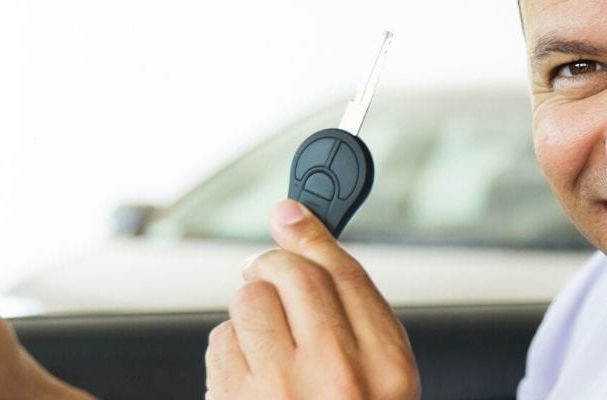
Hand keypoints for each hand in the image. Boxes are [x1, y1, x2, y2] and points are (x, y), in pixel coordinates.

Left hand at [206, 200, 418, 398]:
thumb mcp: (380, 378)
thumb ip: (356, 310)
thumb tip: (300, 228)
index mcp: (386, 365)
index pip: (346, 273)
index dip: (312, 234)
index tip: (289, 213)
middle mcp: (337, 373)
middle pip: (296, 275)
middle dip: (273, 266)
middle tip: (266, 273)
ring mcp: (282, 387)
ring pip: (250, 300)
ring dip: (251, 313)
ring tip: (267, 346)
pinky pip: (220, 341)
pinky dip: (230, 352)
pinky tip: (250, 376)